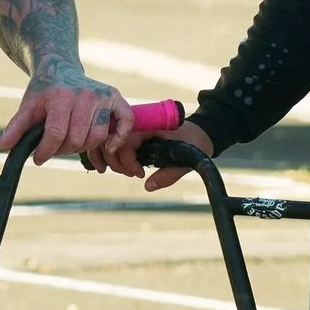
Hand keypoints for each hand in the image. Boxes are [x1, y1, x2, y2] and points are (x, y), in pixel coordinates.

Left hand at [0, 74, 131, 164]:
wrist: (59, 68)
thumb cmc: (43, 91)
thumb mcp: (27, 107)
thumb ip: (15, 128)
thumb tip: (0, 147)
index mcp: (60, 97)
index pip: (57, 134)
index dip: (47, 151)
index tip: (39, 158)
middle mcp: (84, 95)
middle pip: (78, 138)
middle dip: (64, 150)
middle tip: (55, 149)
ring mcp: (102, 96)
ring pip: (98, 135)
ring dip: (84, 146)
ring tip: (71, 144)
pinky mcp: (115, 97)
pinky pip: (125, 121)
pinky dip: (120, 136)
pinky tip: (110, 146)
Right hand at [93, 117, 213, 191]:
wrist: (200, 133)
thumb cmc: (194, 143)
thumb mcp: (186, 160)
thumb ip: (168, 174)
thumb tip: (148, 186)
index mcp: (149, 126)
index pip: (126, 143)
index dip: (129, 162)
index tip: (140, 174)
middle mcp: (137, 124)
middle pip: (111, 141)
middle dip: (116, 162)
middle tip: (131, 174)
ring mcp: (133, 127)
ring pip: (108, 140)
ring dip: (109, 158)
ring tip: (125, 172)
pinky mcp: (132, 133)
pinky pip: (114, 141)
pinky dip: (109, 153)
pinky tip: (110, 166)